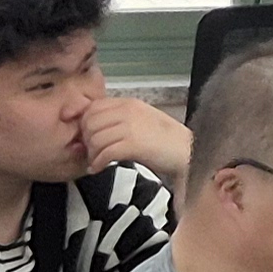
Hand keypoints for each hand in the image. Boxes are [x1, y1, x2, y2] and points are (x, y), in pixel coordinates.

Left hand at [76, 95, 191, 188]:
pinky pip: (105, 152)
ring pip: (95, 138)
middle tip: (91, 152)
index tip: (84, 137)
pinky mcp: (133, 145)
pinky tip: (99, 168)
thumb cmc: (165, 140)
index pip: (93, 107)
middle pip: (90, 122)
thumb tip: (92, 128)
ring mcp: (130, 127)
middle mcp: (128, 111)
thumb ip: (119, 120)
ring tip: (96, 162)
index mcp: (129, 103)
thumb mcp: (141, 120)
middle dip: (85, 140)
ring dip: (91, 154)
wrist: (189, 151)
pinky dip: (98, 163)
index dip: (83, 123)